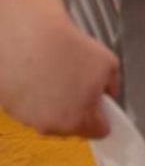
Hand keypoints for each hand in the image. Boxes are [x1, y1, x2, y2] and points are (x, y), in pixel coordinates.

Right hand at [0, 0, 120, 138]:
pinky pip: (27, 104)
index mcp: (77, 121)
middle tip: (79, 83)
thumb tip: (107, 94)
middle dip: (78, 108)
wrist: (30, 34)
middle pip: (71, 126)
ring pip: (47, 116)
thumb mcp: (110, 66)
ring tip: (55, 74)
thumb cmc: (68, 49)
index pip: (98, 131)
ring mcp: (25, 116)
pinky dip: (33, 93)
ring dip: (53, 101)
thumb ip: (113, 87)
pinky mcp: (7, 105)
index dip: (104, 116)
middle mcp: (49, 126)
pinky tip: (37, 74)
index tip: (102, 107)